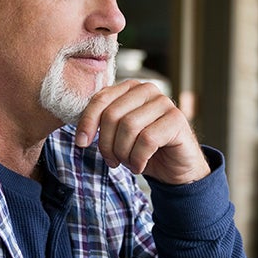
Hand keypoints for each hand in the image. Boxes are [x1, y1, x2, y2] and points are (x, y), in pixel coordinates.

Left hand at [74, 80, 210, 184]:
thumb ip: (103, 123)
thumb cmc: (144, 150)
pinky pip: (147, 140)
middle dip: (107, 143)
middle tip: (112, 160)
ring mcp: (164, 103)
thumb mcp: (118, 135)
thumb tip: (80, 132)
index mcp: (130, 89)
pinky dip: (138, 159)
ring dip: (124, 153)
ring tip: (128, 162)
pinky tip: (140, 165)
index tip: (81, 143)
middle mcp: (148, 90)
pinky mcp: (177, 119)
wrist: (175, 168)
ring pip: (129, 127)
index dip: (87, 123)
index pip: (100, 99)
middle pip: (112, 115)